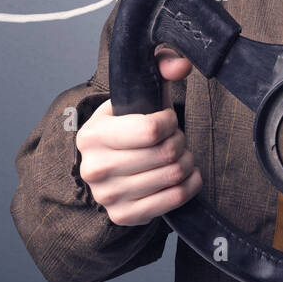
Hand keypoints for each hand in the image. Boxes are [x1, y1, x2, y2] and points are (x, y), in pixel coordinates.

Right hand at [76, 45, 202, 226]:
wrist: (110, 163)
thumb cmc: (128, 125)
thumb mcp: (137, 92)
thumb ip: (160, 66)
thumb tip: (182, 65)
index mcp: (92, 135)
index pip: (151, 129)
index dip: (170, 121)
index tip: (166, 120)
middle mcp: (94, 169)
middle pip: (166, 153)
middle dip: (180, 141)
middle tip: (175, 139)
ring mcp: (108, 196)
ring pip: (173, 175)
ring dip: (187, 161)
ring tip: (178, 154)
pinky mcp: (124, 216)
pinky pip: (175, 199)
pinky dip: (191, 184)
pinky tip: (186, 174)